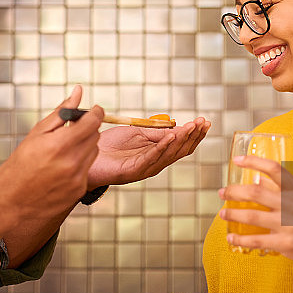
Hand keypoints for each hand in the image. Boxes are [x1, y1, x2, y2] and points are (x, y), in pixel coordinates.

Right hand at [0, 85, 103, 221]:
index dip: (97, 112)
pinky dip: (79, 164)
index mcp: (60, 144)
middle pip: (95, 136)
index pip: (92, 122)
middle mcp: (72, 162)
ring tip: (62, 152)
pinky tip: (61, 168)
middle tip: (72, 131)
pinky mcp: (79, 190)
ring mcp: (77, 178)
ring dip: (84, 147)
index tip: (95, 109)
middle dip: (87, 130)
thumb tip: (78, 91)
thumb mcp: (38, 132)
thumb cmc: (23, 162)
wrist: (12, 198)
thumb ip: (62, 111)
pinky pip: (88, 169)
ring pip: (94, 152)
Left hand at [88, 117, 209, 187]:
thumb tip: (178, 128)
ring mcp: (145, 167)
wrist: (86, 156)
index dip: (194, 133)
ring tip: (192, 126)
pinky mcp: (133, 170)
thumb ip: (156, 132)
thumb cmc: (109, 146)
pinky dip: (163, 146)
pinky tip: (172, 137)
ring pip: (169, 154)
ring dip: (182, 139)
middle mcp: (154, 162)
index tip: (205, 121)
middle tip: (203, 122)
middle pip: (180, 150)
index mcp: (156, 153)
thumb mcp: (136, 133)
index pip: (181, 144)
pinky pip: (151, 157)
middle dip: (193, 135)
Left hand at [219, 155, 292, 270]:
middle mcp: (291, 204)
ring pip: (251, 216)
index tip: (237, 159)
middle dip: (233, 191)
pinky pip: (256, 240)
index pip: (274, 169)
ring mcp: (288, 224)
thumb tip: (257, 180)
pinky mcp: (285, 243)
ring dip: (233, 214)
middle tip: (222, 192)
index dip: (254, 161)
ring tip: (223, 213)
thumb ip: (281, 190)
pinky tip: (231, 237)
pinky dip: (240, 239)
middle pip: (255, 192)